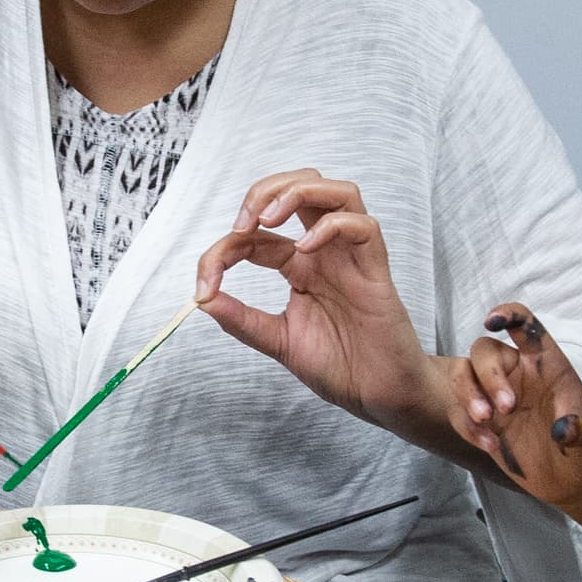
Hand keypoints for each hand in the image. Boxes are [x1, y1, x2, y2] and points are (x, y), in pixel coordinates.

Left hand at [193, 172, 439, 440]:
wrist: (380, 396)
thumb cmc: (341, 366)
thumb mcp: (279, 342)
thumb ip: (243, 321)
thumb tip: (201, 300)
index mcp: (300, 267)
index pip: (258, 234)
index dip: (224, 249)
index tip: (204, 284)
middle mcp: (326, 253)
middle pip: (302, 186)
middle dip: (264, 191)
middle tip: (240, 224)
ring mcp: (352, 258)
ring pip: (338, 192)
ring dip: (297, 192)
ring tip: (268, 219)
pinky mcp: (376, 272)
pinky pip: (364, 227)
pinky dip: (331, 226)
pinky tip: (306, 248)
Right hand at [453, 302, 581, 499]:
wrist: (573, 482)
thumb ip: (580, 430)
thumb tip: (565, 429)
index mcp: (546, 364)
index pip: (525, 327)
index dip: (509, 314)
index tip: (493, 320)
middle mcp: (517, 374)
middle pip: (484, 351)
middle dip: (488, 375)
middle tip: (505, 409)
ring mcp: (496, 397)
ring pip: (463, 375)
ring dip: (466, 393)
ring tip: (484, 420)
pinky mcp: (483, 422)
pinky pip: (459, 412)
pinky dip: (467, 427)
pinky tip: (490, 446)